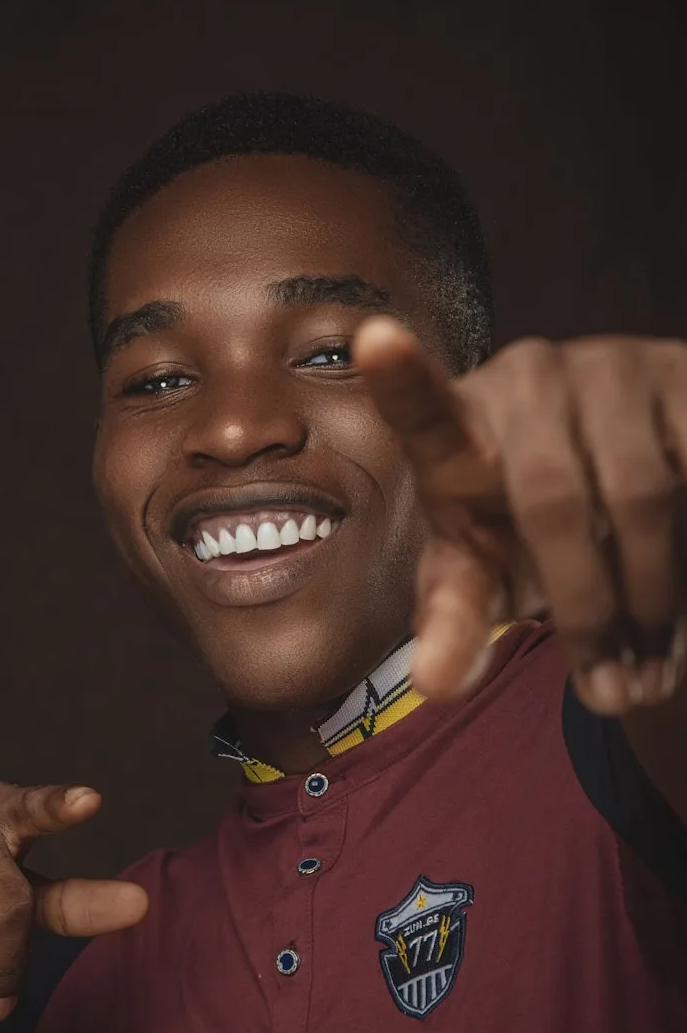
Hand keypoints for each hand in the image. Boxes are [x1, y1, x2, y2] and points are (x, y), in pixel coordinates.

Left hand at [354, 319, 686, 714]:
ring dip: (651, 597)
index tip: (375, 340)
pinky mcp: (678, 371)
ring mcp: (607, 365)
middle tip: (609, 692)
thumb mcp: (481, 573)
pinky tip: (677, 616)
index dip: (402, 378)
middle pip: (552, 499)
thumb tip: (435, 686)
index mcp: (455, 428)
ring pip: (640, 490)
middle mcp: (524, 379)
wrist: (607, 476)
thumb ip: (452, 620)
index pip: (422, 406)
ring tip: (652, 673)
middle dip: (586, 609)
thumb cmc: (516, 527)